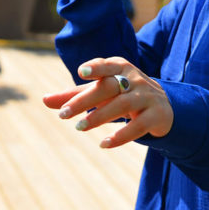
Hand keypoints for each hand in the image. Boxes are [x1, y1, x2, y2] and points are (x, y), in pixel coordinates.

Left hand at [42, 57, 172, 147]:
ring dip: (99, 117)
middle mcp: (134, 79)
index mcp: (120, 67)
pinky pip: (138, 126)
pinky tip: (103, 144)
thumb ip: (74, 95)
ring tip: (79, 127)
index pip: (106, 65)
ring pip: (122, 105)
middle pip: (108, 87)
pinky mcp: (156, 116)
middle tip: (63, 114)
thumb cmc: (124, 93)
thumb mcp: (101, 91)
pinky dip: (120, 136)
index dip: (95, 67)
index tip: (81, 72)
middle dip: (85, 100)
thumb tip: (44, 100)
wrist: (163, 107)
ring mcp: (147, 97)